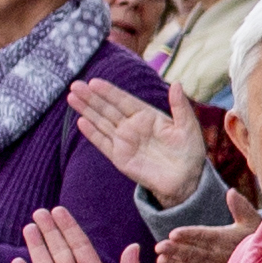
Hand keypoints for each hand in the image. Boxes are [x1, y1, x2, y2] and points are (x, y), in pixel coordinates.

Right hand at [67, 75, 206, 205]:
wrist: (186, 180)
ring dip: (86, 111)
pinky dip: (93, 134)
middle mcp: (132, 126)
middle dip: (91, 98)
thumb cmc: (189, 152)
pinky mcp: (120, 157)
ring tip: (72, 98)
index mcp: (147, 116)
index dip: (109, 92)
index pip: (124, 100)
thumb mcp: (188, 127)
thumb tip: (177, 84)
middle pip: (108, 109)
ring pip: (101, 122)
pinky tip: (81, 122)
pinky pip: (103, 143)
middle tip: (75, 85)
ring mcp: (125, 141)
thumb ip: (180, 106)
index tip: (94, 82)